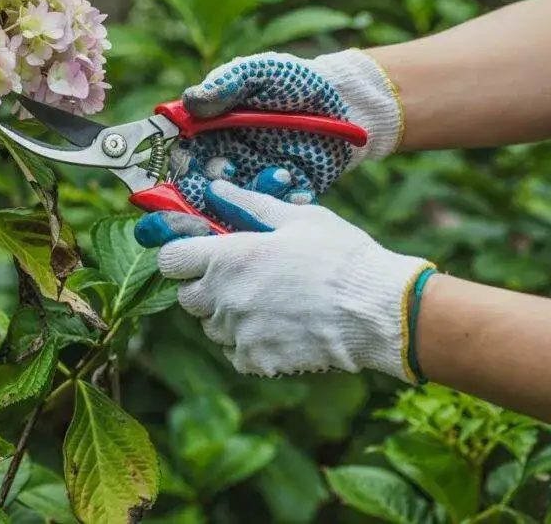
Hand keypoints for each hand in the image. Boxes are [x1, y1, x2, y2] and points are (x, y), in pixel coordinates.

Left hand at [136, 179, 435, 381]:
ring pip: (211, 327)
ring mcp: (240, 334)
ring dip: (227, 315)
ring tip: (268, 301)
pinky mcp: (257, 361)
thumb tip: (215, 188)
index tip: (199, 254)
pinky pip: (235, 352)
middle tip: (240, 277)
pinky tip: (279, 326)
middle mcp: (226, 298)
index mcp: (230, 258)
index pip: (170, 261)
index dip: (182, 255)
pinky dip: (248, 343)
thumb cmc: (341, 256)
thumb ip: (249, 205)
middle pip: (187, 298)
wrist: (379, 311)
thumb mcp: (298, 218)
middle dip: (204, 286)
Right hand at [172, 49, 402, 210]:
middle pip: (199, 192)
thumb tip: (190, 101)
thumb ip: (224, 85)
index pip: (178, 158)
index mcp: (209, 134)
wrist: (344, 99)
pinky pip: (276, 210)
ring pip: (237, 206)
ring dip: (252, 195)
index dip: (175, 168)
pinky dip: (283, 203)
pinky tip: (297, 186)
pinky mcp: (284, 196)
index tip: (183, 167)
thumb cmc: (292, 80)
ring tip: (279, 173)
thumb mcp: (257, 73)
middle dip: (206, 195)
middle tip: (224, 183)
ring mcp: (255, 181)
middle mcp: (227, 161)